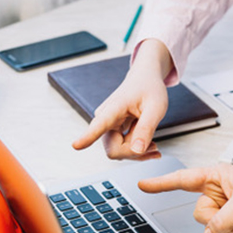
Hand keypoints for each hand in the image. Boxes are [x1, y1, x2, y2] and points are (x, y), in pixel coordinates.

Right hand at [72, 39, 172, 159]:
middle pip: (113, 150)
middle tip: (155, 146)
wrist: (144, 80)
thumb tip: (137, 150)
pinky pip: (120, 150)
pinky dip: (136, 151)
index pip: (100, 124)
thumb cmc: (150, 89)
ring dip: (136, 153)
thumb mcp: (156, 106)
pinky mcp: (110, 132)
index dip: (88, 137)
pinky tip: (149, 146)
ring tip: (154, 144)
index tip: (76, 145)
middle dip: (133, 153)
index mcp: (115, 107)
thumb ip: (147, 128)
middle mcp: (105, 118)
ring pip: (117, 152)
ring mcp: (106, 127)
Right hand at [138, 164, 232, 232]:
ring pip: (212, 227)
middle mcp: (217, 190)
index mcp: (215, 176)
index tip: (143, 185)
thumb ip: (221, 221)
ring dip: (230, 230)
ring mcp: (226, 205)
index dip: (161, 184)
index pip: (181, 180)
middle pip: (199, 213)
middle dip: (217, 220)